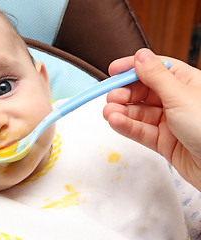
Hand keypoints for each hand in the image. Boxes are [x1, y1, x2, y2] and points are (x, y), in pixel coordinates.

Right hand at [103, 48, 200, 190]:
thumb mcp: (181, 97)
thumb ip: (157, 77)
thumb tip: (140, 56)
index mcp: (187, 83)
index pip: (155, 69)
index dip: (133, 68)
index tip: (114, 70)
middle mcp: (177, 101)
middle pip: (143, 91)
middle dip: (125, 93)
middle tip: (111, 97)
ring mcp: (170, 122)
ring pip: (139, 113)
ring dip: (122, 112)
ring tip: (108, 112)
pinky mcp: (164, 141)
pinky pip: (141, 131)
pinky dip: (127, 126)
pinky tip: (116, 122)